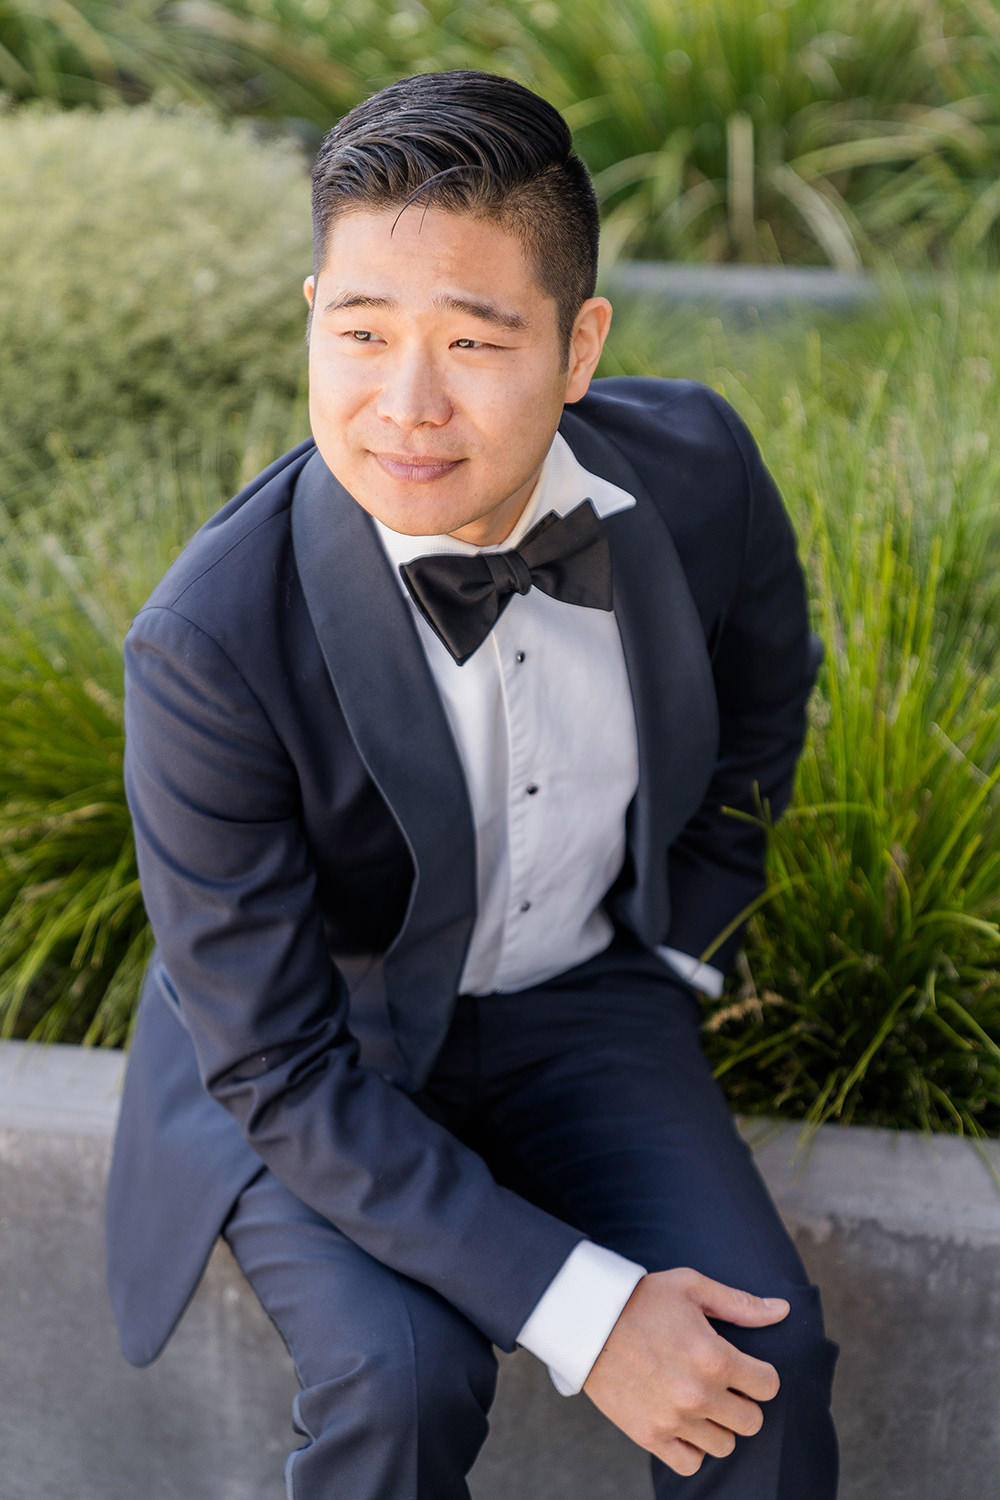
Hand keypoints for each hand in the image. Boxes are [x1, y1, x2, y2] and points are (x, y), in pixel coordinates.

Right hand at [582, 1268, 787, 1475]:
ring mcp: (673, 1419)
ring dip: (719, 1425)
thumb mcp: (691, 1287)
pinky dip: (692, 1448)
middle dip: (744, 1402)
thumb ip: (739, 1304)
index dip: (761, 1375)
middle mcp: (698, 1394)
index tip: (746, 1368)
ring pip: (725, 1445)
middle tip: (724, 1385)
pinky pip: (690, 1463)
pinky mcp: (649, 1435)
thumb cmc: (642, 1299)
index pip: (769, 1386)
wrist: (587, 1320)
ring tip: (702, 1402)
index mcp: (714, 1357)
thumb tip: (781, 1311)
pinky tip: (685, 1424)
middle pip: (752, 1421)